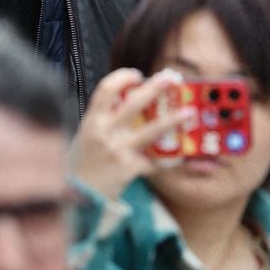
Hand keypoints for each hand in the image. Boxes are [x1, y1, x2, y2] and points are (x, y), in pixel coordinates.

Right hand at [68, 67, 191, 199]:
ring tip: (189, 112)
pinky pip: (155, 162)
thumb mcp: (86, 135)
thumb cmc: (83, 163)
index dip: (122, 77)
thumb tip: (125, 101)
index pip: (106, 89)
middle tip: (169, 78)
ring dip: (172, 120)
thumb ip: (103, 119)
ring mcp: (118, 150)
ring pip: (151, 131)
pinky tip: (184, 155)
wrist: (80, 195)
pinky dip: (170, 159)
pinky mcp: (130, 169)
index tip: (137, 74)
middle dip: (154, 88)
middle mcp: (105, 132)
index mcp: (92, 120)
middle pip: (133, 103)